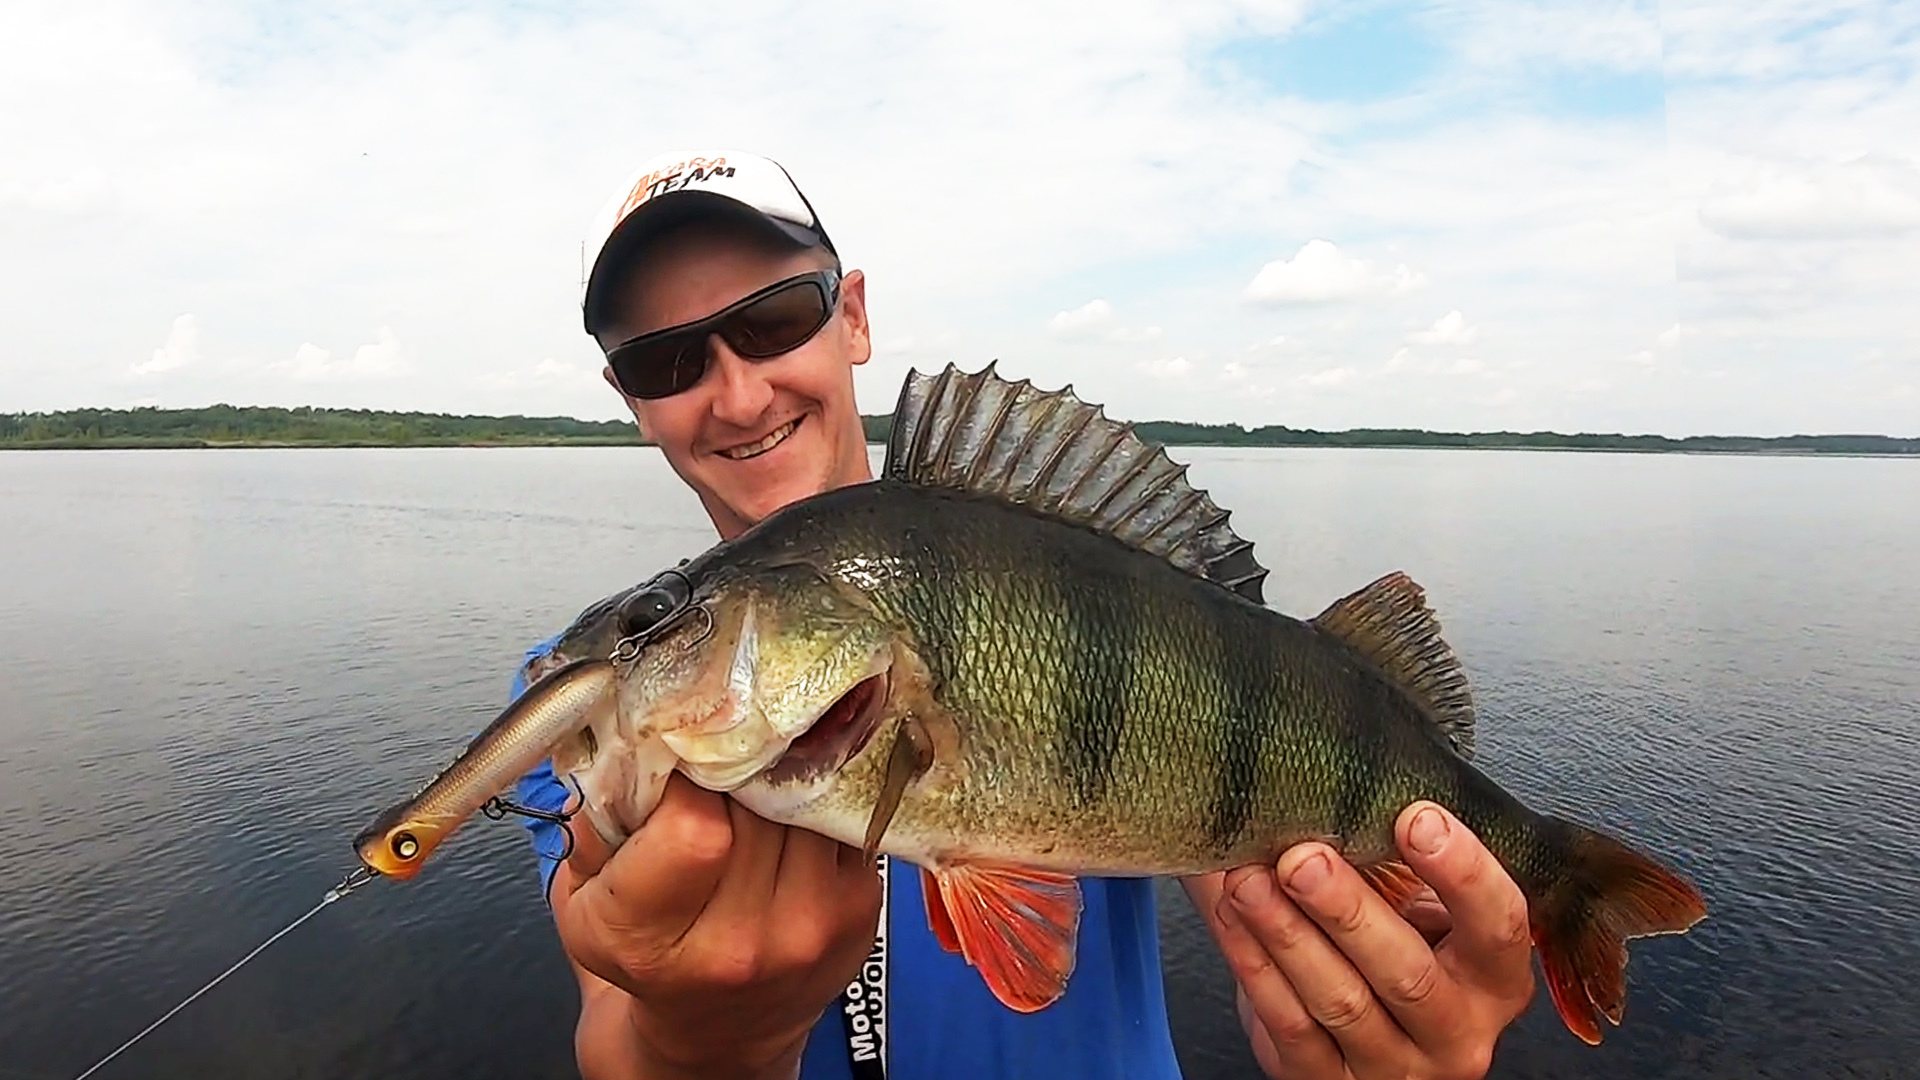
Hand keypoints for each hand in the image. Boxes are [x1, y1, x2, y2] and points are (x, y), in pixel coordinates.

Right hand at [551, 773, 882, 1079]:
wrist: (719, 1035)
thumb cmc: (646, 956)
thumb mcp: (584, 898)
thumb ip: (595, 819)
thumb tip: (628, 732)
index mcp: (653, 940)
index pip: (693, 824)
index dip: (686, 776)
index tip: (676, 764)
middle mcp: (741, 942)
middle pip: (756, 800)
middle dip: (735, 763)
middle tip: (715, 757)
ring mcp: (811, 926)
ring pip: (806, 796)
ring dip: (780, 774)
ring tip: (752, 781)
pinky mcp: (860, 909)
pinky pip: (843, 814)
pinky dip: (816, 799)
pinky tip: (789, 809)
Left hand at [1183, 803, 1533, 1079]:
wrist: (1367, 1036)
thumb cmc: (1396, 947)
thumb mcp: (1419, 909)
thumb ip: (1390, 857)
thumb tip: (1317, 775)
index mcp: (1494, 979)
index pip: (1499, 926)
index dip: (1463, 873)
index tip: (1416, 816)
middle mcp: (1458, 1034)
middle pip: (1407, 974)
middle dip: (1349, 910)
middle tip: (1302, 856)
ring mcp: (1394, 1069)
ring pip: (1341, 1002)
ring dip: (1288, 935)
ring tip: (1248, 879)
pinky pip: (1290, 1028)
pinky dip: (1256, 967)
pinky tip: (1234, 918)